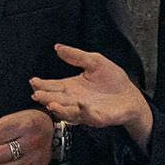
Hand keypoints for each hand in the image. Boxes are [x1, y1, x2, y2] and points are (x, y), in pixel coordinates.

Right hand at [29, 44, 151, 146]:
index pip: (54, 86)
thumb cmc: (112, 80)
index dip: (43, 84)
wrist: (131, 96)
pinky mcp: (99, 118)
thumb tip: (57, 47)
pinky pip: (90, 116)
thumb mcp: (94, 62)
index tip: (33, 81)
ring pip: (69, 111)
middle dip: (46, 98)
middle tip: (37, 94)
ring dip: (60, 108)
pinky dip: (84, 112)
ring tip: (51, 103)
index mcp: (72, 87)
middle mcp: (75, 100)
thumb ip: (76, 56)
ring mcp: (86, 111)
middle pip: (57, 100)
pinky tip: (80, 105)